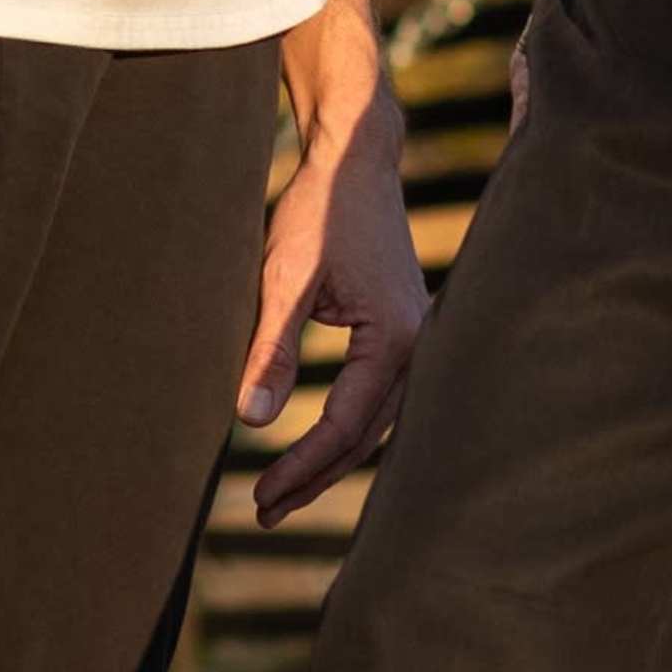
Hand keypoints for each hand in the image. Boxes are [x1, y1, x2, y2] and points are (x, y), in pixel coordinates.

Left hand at [241, 83, 427, 518]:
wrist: (355, 160)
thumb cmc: (319, 211)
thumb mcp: (283, 279)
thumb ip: (271, 349)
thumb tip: (250, 420)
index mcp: (396, 338)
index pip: (345, 425)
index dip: (301, 466)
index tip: (261, 495)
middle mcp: (421, 345)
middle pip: (368, 436)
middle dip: (316, 477)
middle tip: (264, 511)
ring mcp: (420, 339)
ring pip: (378, 423)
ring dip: (332, 460)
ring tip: (283, 494)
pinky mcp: (407, 331)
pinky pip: (382, 399)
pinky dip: (349, 430)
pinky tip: (320, 448)